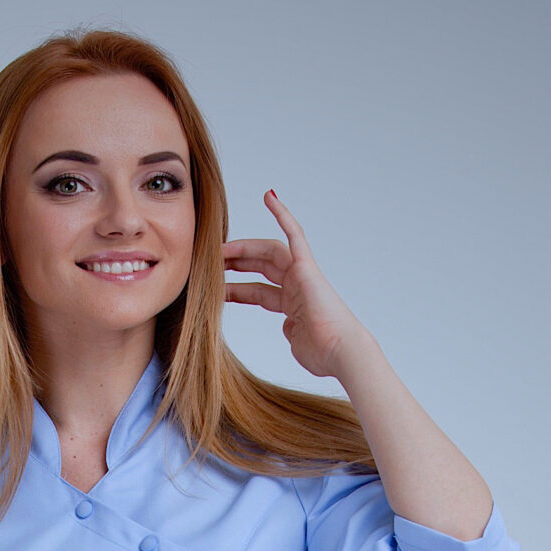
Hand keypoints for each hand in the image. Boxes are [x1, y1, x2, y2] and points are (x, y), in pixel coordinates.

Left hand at [223, 190, 369, 381]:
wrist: (341, 353)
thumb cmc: (323, 354)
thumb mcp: (298, 343)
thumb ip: (291, 332)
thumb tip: (289, 327)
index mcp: (293, 307)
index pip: (259, 292)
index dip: (237, 289)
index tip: (217, 288)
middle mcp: (298, 287)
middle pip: (261, 268)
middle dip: (235, 264)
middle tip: (210, 262)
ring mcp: (303, 276)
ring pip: (269, 253)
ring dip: (244, 249)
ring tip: (219, 248)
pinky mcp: (307, 267)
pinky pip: (295, 235)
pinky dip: (283, 214)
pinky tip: (269, 196)